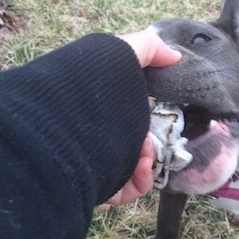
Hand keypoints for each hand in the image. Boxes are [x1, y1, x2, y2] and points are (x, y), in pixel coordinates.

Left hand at [105, 28, 180, 205]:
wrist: (62, 122)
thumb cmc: (89, 87)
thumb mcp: (119, 53)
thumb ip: (148, 48)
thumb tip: (176, 56)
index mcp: (107, 113)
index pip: (137, 117)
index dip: (155, 116)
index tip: (165, 113)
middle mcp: (102, 138)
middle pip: (139, 145)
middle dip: (153, 141)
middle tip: (153, 136)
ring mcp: (101, 164)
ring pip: (137, 170)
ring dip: (150, 160)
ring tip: (146, 151)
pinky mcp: (101, 187)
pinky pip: (129, 190)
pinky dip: (142, 180)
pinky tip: (143, 165)